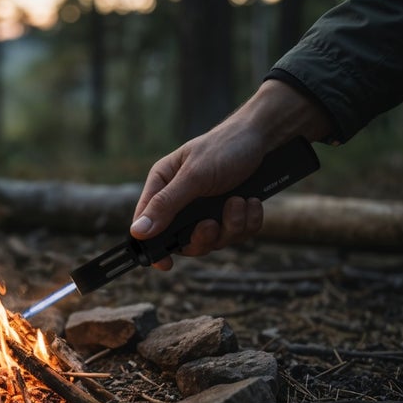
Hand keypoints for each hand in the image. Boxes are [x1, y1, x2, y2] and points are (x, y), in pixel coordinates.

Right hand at [129, 79, 332, 267]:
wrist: (264, 138)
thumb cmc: (223, 148)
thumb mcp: (193, 176)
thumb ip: (166, 204)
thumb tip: (137, 231)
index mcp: (163, 185)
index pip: (148, 223)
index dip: (154, 246)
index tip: (166, 264)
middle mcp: (183, 200)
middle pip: (184, 240)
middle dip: (204, 237)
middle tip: (212, 224)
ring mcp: (208, 209)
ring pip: (215, 240)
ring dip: (231, 225)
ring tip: (240, 201)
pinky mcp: (231, 213)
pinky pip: (237, 234)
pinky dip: (247, 221)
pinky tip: (251, 202)